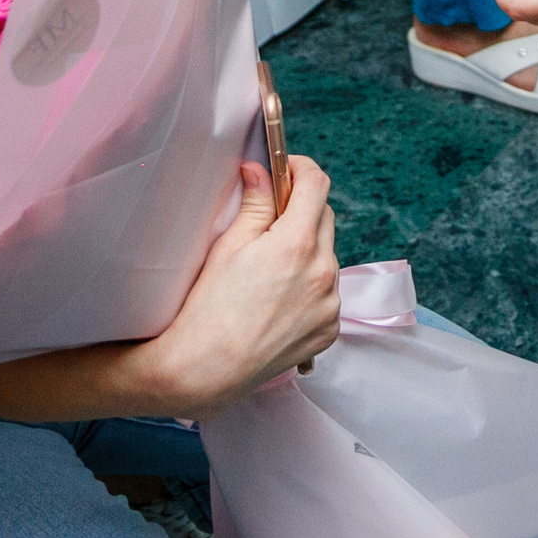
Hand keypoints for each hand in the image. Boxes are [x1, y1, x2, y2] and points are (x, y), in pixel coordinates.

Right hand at [136, 157, 338, 420]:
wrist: (207, 369)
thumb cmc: (210, 307)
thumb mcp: (229, 246)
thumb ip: (255, 204)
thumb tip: (260, 171)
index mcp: (297, 244)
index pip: (317, 185)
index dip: (301, 169)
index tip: (286, 169)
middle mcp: (323, 272)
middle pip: (325, 218)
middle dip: (302, 209)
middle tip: (272, 217)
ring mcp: (330, 304)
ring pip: (328, 257)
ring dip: (308, 251)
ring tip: (271, 268)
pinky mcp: (329, 330)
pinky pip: (328, 294)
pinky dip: (311, 287)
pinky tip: (280, 298)